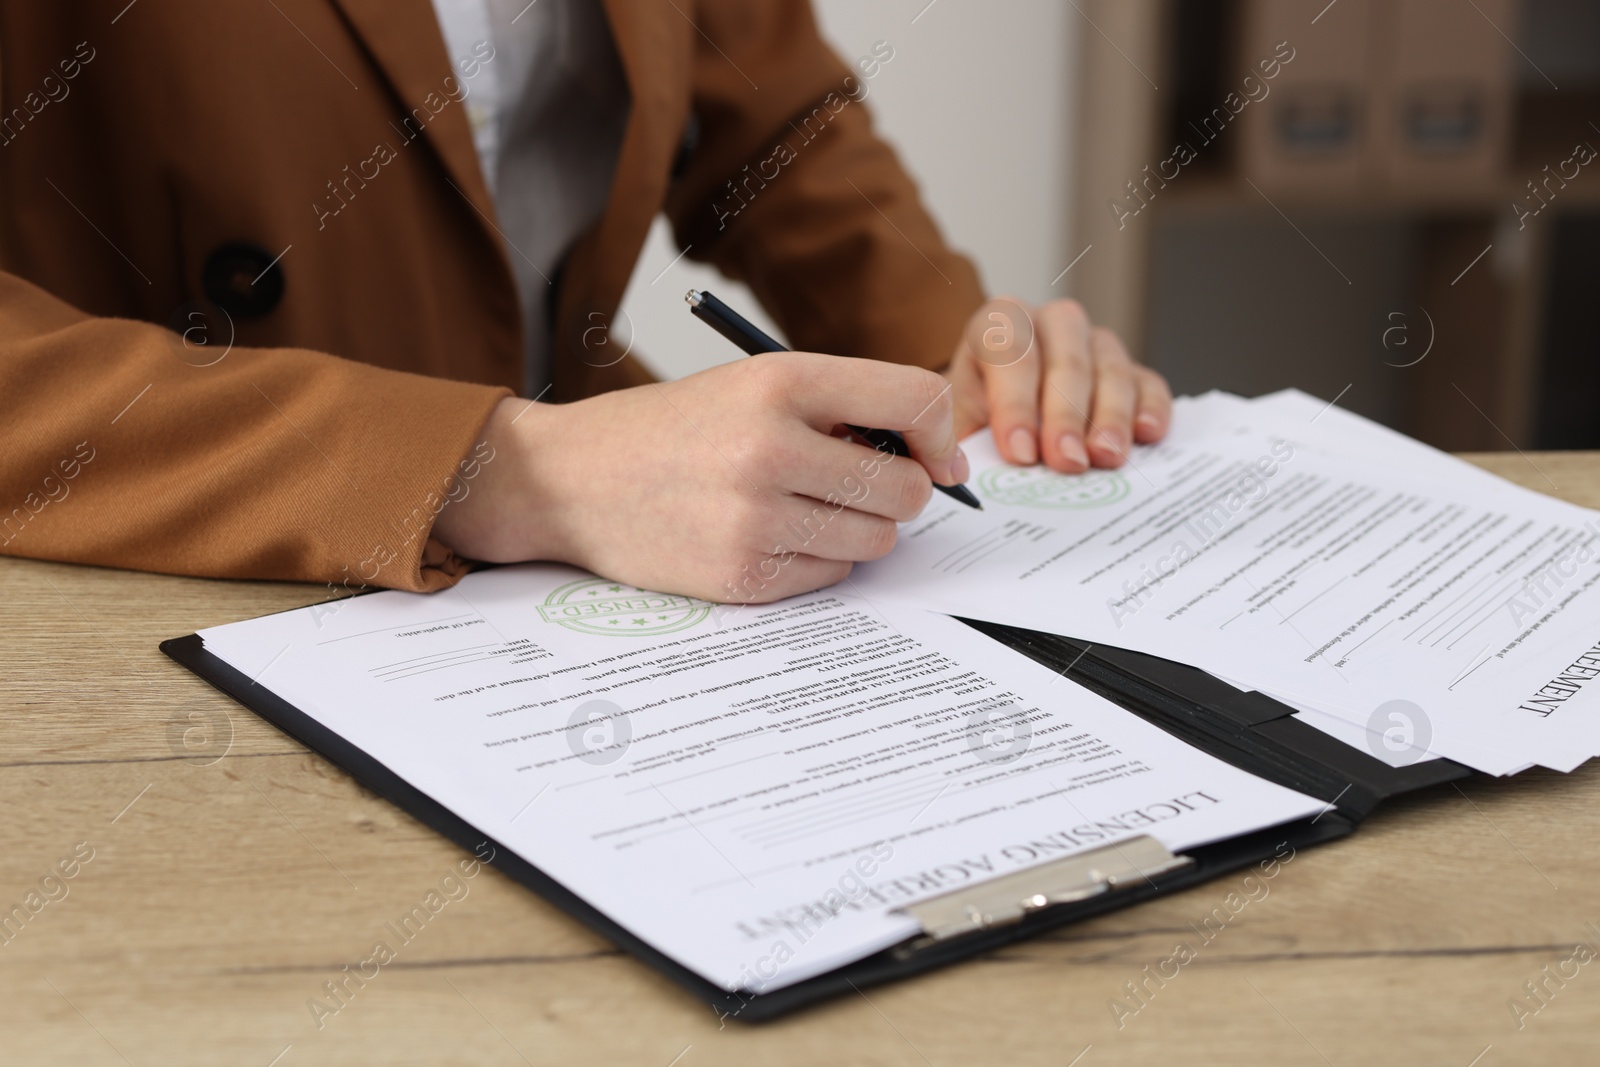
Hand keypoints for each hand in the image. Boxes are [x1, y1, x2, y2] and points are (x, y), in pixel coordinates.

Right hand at [431, 352, 969, 602]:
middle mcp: (770, 446)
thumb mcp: (749, 385)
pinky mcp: (742, 575)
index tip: (935, 453)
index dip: (942, 433)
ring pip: (877, 540)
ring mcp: (755, 517)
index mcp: (779, 381)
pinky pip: (831, 575)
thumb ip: (838, 407)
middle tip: (858, 484)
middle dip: (899, 491)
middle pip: (907, 488)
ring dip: (858, 529)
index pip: (916, 399)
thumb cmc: (668, 431)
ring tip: (806, 508)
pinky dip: (816, 561)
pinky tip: (770, 536)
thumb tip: (933, 456)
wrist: (568, 480)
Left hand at [943, 297, 1171, 470]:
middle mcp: (1052, 324)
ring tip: (1105, 457)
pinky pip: (1148, 383)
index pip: (1010, 355)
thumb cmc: (978, 409)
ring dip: (1110, 417)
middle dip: (1066, 417)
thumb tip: (965, 472)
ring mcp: (1096, 343)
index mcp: (1000, 323)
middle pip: (1066, 363)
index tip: (1020, 454)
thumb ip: (961, 437)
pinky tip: (1147, 434)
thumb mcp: (958, 416)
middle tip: (1067, 461)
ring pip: (1111, 370)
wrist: (1002, 404)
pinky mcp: (1132, 370)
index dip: (1015, 406)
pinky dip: (1151, 408)